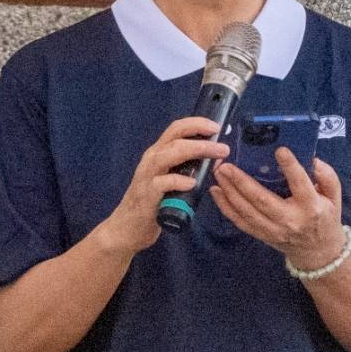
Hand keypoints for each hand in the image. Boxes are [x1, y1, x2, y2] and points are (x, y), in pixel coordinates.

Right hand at [98, 116, 232, 253]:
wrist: (128, 227)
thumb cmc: (153, 202)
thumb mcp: (171, 180)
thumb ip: (189, 168)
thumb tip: (214, 159)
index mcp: (158, 153)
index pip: (176, 129)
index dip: (196, 124)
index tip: (216, 127)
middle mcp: (151, 160)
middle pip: (175, 137)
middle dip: (200, 135)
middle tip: (222, 145)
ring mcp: (147, 176)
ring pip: (168, 155)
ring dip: (195, 151)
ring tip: (216, 156)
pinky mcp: (146, 195)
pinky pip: (161, 183)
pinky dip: (177, 181)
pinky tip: (192, 183)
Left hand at [211, 149, 348, 269]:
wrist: (318, 252)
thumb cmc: (326, 217)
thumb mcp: (335, 196)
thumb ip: (327, 176)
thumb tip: (312, 160)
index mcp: (311, 207)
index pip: (300, 185)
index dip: (290, 167)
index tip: (280, 150)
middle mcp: (290, 220)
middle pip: (262, 200)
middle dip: (242, 182)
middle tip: (227, 165)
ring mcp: (274, 230)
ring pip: (247, 212)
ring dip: (229, 192)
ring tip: (218, 173)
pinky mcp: (262, 235)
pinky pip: (240, 222)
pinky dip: (225, 207)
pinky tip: (216, 191)